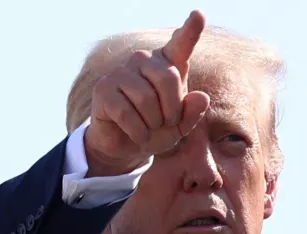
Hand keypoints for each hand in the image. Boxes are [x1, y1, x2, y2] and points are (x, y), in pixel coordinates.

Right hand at [84, 10, 210, 176]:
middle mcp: (143, 61)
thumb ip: (193, 113)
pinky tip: (138, 135)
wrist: (127, 146)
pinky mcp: (103, 89)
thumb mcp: (180, 126)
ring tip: (150, 128)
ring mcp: (121, 72)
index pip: (180, 44)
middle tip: (167, 123)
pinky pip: (127, 113)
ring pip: (147, 99)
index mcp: (167, 64)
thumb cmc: (157, 130)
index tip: (199, 14)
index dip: (190, 30)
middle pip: (168, 77)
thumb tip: (202, 97)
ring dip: (153, 124)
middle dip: (172, 110)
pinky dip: (138, 132)